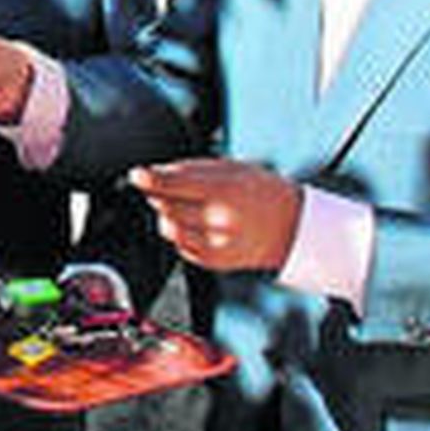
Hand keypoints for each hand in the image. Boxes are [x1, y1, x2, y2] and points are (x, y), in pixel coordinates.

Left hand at [129, 159, 301, 271]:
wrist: (293, 228)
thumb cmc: (261, 192)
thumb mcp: (232, 168)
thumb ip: (191, 170)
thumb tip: (154, 174)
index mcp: (225, 190)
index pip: (175, 184)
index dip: (150, 179)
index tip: (136, 175)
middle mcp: (220, 220)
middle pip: (166, 206)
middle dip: (160, 194)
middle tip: (169, 186)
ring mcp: (216, 244)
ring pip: (168, 227)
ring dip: (168, 214)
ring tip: (191, 206)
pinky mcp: (213, 261)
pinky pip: (179, 245)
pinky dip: (181, 233)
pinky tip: (201, 224)